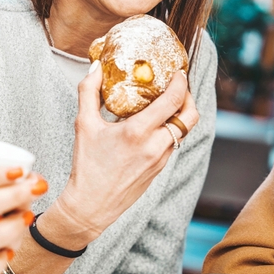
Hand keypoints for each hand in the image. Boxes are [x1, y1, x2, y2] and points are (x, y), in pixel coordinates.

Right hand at [47, 67, 199, 246]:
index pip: (173, 101)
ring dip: (180, 115)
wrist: (91, 206)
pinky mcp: (159, 170)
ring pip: (183, 132)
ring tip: (167, 104)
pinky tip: (154, 126)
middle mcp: (155, 146)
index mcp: (138, 132)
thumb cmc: (87, 166)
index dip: (181, 83)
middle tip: (180, 87)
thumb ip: (89, 92)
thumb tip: (95, 68)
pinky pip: (172, 145)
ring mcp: (160, 160)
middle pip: (190, 117)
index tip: (179, 73)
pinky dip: (170, 131)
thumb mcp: (84, 125)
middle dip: (189, 98)